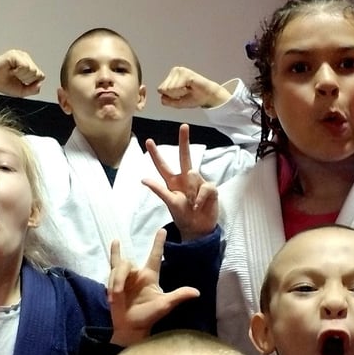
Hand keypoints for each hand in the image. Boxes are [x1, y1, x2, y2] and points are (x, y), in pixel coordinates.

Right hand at [0, 49, 44, 96]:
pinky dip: (18, 72)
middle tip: (14, 77)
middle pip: (37, 73)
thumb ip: (33, 89)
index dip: (30, 82)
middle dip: (25, 79)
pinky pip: (25, 66)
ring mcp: (20, 55)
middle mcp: (26, 58)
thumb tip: (40, 84)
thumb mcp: (22, 91)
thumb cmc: (5, 84)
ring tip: (12, 73)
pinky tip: (10, 70)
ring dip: (21, 76)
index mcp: (29, 64)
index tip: (19, 81)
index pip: (40, 76)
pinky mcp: (14, 54)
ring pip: (32, 69)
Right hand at [106, 230, 199, 345]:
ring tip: (115, 298)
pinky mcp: (114, 282)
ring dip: (115, 283)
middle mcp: (138, 274)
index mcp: (151, 276)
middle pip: (128, 263)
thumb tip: (197, 292)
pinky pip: (111, 272)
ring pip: (118, 268)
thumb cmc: (148, 316)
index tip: (162, 230)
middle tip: (118, 292)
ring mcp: (125, 277)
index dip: (158, 243)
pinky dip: (111, 283)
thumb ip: (178, 296)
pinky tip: (110, 293)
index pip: (155, 255)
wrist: (130, 327)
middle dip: (121, 275)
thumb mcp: (164, 305)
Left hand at [142, 124, 217, 240]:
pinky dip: (200, 197)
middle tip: (184, 126)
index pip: (162, 166)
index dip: (155, 154)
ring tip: (191, 205)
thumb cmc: (182, 216)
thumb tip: (143, 179)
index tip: (148, 141)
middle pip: (185, 156)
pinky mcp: (210, 188)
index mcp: (173, 182)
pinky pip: (205, 187)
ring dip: (191, 192)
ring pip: (194, 175)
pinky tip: (198, 205)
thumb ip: (159, 190)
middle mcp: (185, 178)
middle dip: (184, 141)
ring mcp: (198, 182)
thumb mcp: (169, 203)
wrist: (198, 228)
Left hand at [157, 66, 231, 108]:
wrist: (208, 96)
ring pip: (169, 89)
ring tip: (188, 90)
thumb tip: (162, 97)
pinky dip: (183, 92)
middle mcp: (175, 71)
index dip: (170, 97)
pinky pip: (177, 88)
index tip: (181, 94)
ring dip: (180, 93)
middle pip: (164, 89)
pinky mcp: (186, 74)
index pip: (160, 90)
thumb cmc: (195, 97)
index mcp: (171, 76)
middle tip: (185, 92)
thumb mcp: (177, 102)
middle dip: (175, 95)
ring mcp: (180, 71)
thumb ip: (167, 101)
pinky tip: (190, 88)